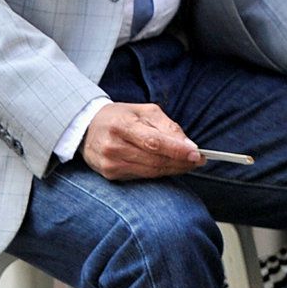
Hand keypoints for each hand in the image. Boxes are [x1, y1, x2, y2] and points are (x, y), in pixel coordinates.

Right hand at [81, 102, 202, 180]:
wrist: (88, 128)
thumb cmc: (122, 116)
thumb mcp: (146, 111)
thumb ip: (168, 126)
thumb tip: (188, 145)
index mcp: (122, 125)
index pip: (153, 142)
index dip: (177, 150)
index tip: (196, 153)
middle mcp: (113, 146)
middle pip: (154, 159)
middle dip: (180, 161)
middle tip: (198, 160)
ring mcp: (110, 163)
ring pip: (150, 171)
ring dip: (173, 169)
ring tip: (189, 163)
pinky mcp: (110, 174)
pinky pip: (142, 176)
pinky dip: (159, 172)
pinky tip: (169, 167)